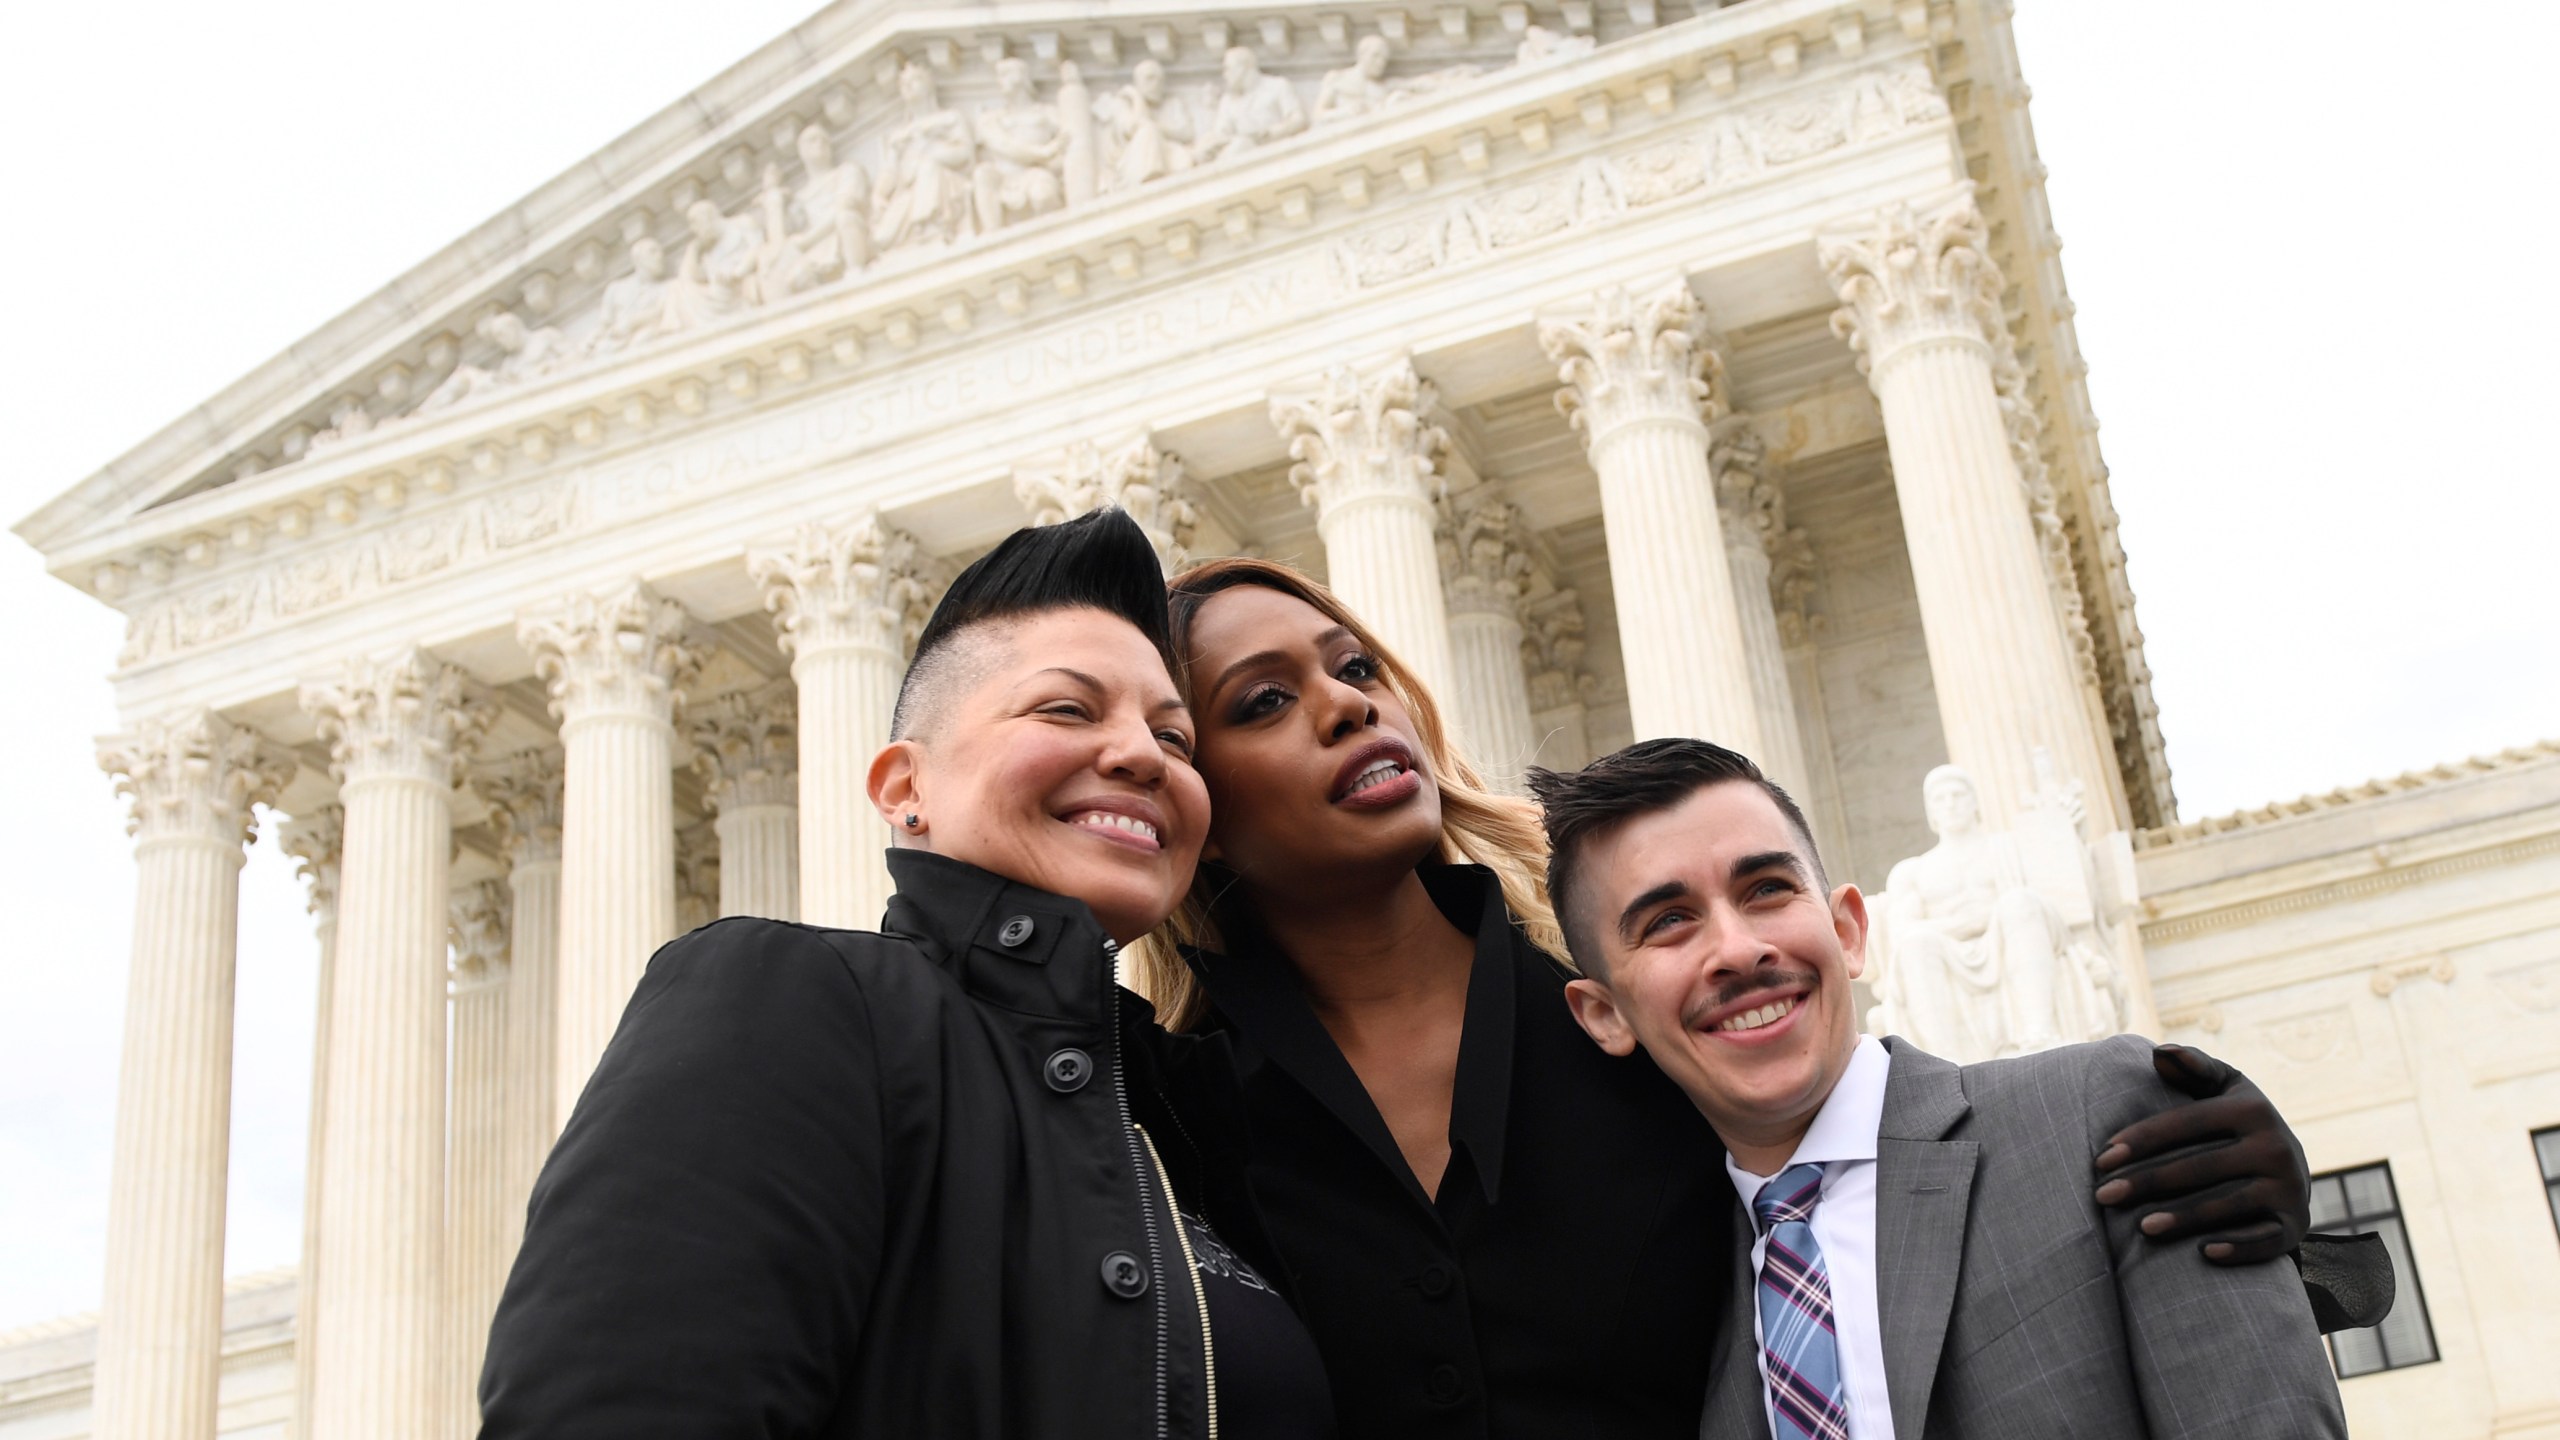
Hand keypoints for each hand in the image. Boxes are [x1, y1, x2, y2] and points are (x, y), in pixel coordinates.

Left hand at [2091, 1043, 2309, 1264]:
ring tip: (2141, 1228)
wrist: (2289, 1169)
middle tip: (2103, 1196)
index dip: (2142, 1140)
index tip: (2101, 1159)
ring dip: (2183, 1217)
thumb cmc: (2237, 1124)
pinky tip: (2204, 1254)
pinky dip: (2239, 1248)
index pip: (2187, 1124)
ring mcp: (2288, 1188)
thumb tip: (2160, 1053)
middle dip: (2147, 1182)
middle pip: (2201, 1167)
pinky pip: (2266, 1240)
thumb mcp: (2224, 1089)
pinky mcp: (2295, 1225)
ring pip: (2227, 1204)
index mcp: (2252, 1109)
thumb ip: (2194, 1067)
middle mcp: (2276, 1147)